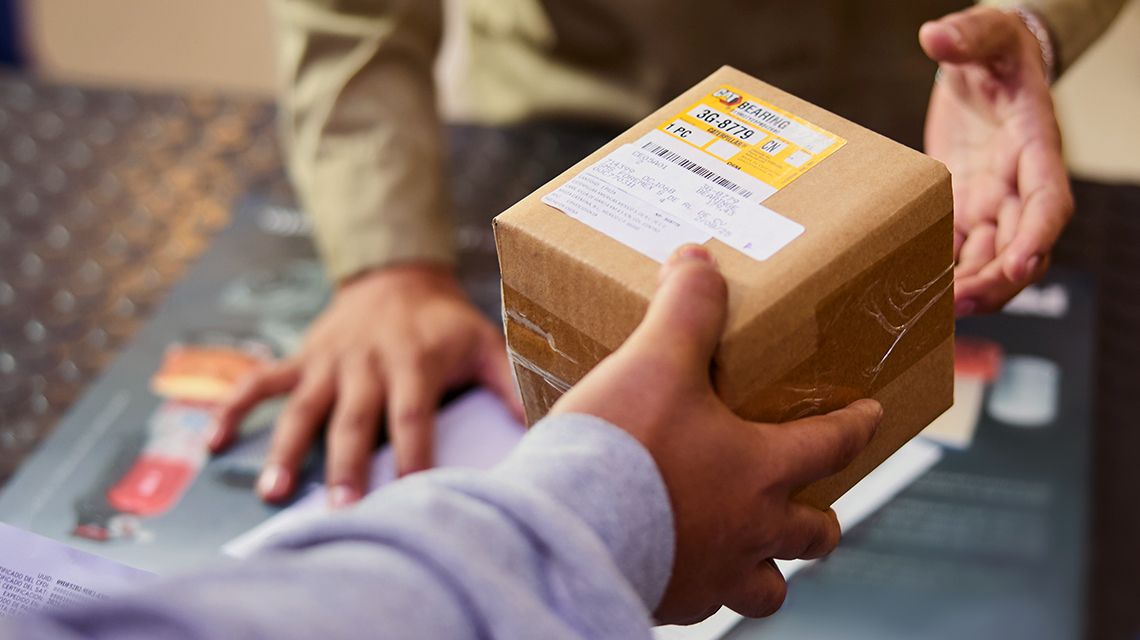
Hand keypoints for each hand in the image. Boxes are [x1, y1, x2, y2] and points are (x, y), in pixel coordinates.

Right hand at [209, 264, 523, 505]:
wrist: (396, 273)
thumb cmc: (446, 321)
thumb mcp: (485, 341)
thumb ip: (508, 383)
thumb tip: (541, 428)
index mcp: (414, 360)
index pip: (412, 416)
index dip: (412, 457)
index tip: (412, 497)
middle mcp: (366, 361)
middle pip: (353, 419)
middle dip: (344, 467)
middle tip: (339, 512)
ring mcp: (328, 360)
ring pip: (301, 407)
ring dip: (284, 450)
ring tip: (272, 493)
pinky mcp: (301, 357)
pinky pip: (260, 382)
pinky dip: (235, 410)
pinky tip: (213, 445)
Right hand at [552, 246, 880, 623]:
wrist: (569, 528)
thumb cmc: (625, 447)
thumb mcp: (656, 360)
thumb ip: (686, 307)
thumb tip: (698, 259)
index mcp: (761, 470)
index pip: (831, 445)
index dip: (856, 426)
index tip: (874, 416)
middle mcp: (750, 531)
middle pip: (814, 536)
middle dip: (821, 520)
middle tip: (814, 506)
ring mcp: (712, 576)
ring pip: (765, 590)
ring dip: (767, 570)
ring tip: (748, 550)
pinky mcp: (668, 602)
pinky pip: (699, 604)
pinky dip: (698, 585)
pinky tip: (675, 564)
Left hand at [921, 7, 1073, 314]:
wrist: (985, 66)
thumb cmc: (996, 51)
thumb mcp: (988, 33)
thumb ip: (968, 33)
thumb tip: (937, 36)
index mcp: (1035, 147)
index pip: (1048, 203)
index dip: (1037, 237)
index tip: (1020, 265)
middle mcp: (1018, 183)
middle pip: (1019, 247)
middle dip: (994, 281)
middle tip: (955, 304)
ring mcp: (991, 200)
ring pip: (989, 260)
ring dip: (968, 288)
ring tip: (933, 312)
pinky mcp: (963, 206)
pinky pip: (959, 251)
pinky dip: (945, 274)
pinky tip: (917, 293)